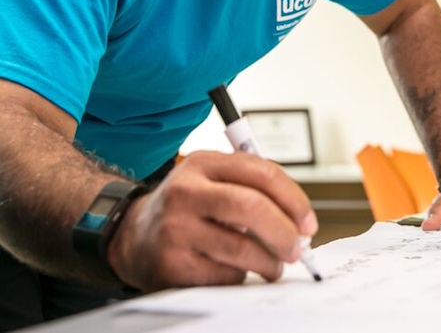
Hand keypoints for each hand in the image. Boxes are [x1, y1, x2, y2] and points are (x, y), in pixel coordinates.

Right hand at [106, 151, 316, 290]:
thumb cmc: (186, 208)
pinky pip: (223, 275)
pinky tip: (237, 271)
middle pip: (251, 207)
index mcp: (203, 163)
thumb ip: (252, 186)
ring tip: (272, 265)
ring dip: (269, 262)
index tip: (307, 221)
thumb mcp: (211, 179)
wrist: (132, 235)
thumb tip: (299, 218)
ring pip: (241, 248)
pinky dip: (240, 277)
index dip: (294, 199)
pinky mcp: (172, 264)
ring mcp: (176, 228)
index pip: (261, 173)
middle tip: (297, 248)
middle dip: (284, 232)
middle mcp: (186, 192)